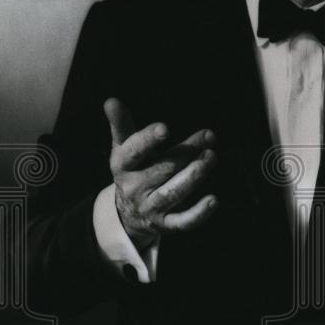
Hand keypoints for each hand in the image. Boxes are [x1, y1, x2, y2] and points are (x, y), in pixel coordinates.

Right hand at [104, 97, 217, 249]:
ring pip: (173, 192)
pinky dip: (198, 213)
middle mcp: (134, 188)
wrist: (127, 213)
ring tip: (211, 157)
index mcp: (122, 166)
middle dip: (185, 153)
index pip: (133, 152)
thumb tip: (110, 100)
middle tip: (208, 136)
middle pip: (161, 169)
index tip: (164, 128)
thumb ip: (121, 125)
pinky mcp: (165, 224)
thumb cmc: (132, 171)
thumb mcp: (123, 149)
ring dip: (193, 176)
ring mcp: (150, 207)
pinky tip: (214, 199)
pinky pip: (182, 221)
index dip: (147, 140)